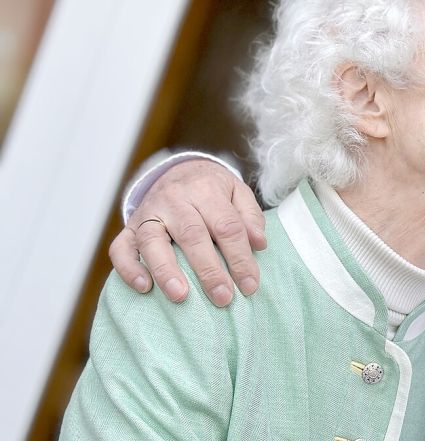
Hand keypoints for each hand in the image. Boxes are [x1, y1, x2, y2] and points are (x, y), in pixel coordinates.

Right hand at [108, 159, 266, 305]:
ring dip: (166, 270)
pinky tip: (144, 288)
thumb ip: (250, 216)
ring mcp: (148, 214)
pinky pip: (121, 248)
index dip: (240, 257)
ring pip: (153, 241)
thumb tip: (258, 243)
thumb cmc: (212, 190)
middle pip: (192, 235)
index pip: (226, 226)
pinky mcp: (129, 229)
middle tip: (223, 298)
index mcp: (206, 190)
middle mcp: (174, 200)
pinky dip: (129, 269)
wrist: (176, 172)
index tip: (250, 285)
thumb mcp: (238, 192)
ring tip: (180, 296)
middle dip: (208, 270)